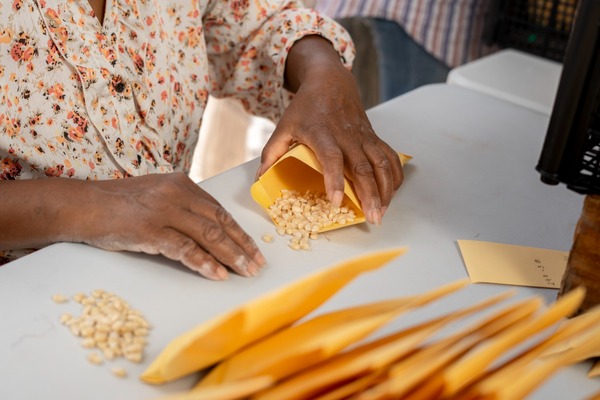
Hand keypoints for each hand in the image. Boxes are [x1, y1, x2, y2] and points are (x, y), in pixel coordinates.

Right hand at [82, 173, 264, 279]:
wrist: (82, 205)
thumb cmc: (119, 204)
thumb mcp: (156, 195)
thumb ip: (182, 207)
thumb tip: (210, 231)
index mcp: (182, 184)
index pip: (219, 211)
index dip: (239, 232)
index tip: (254, 249)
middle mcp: (177, 193)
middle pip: (220, 223)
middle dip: (242, 246)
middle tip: (258, 264)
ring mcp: (164, 211)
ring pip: (209, 235)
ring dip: (231, 256)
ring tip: (246, 272)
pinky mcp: (150, 230)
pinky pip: (185, 249)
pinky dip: (204, 263)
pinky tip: (217, 275)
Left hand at [257, 36, 402, 224]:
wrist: (330, 81)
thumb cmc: (305, 107)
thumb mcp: (284, 126)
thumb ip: (272, 152)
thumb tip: (260, 179)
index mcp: (321, 133)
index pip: (331, 158)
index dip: (334, 180)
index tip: (336, 201)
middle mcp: (346, 136)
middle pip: (362, 167)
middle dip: (370, 194)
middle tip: (372, 217)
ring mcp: (363, 137)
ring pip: (381, 164)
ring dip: (385, 189)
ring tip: (382, 211)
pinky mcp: (374, 137)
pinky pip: (390, 157)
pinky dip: (394, 176)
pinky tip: (392, 193)